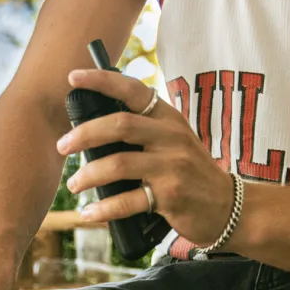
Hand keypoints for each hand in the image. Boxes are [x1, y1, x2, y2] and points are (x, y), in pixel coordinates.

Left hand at [58, 67, 234, 244]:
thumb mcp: (173, 140)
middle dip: (84, 134)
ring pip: (119, 163)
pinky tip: (89, 212)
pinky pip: (128, 201)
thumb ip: (143, 130)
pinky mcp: (171, 196)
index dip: (101, 80)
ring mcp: (173, 166)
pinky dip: (104, 208)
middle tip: (62, 146)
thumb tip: (90, 130)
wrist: (227, 206)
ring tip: (74, 184)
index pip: (133, 89)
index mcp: (168, 118)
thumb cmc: (189, 171)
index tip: (73, 77)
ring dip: (88, 174)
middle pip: (119, 125)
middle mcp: (171, 137)